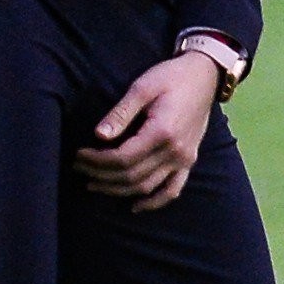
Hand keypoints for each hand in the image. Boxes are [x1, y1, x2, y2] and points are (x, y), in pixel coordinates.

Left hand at [74, 52, 219, 209]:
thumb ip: (121, 113)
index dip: (96, 160)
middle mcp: (175, 151)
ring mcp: (184, 158)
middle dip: (100, 175)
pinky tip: (135, 207)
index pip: (122, 158)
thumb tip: (99, 135)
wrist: (205, 76)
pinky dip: (155, 202)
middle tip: (79, 168)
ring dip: (118, 190)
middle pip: (131, 175)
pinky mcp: (189, 160)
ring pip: (146, 186)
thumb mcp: (142, 87)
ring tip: (94, 184)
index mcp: (162, 132)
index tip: (79, 154)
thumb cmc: (170, 77)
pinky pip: (172, 189)